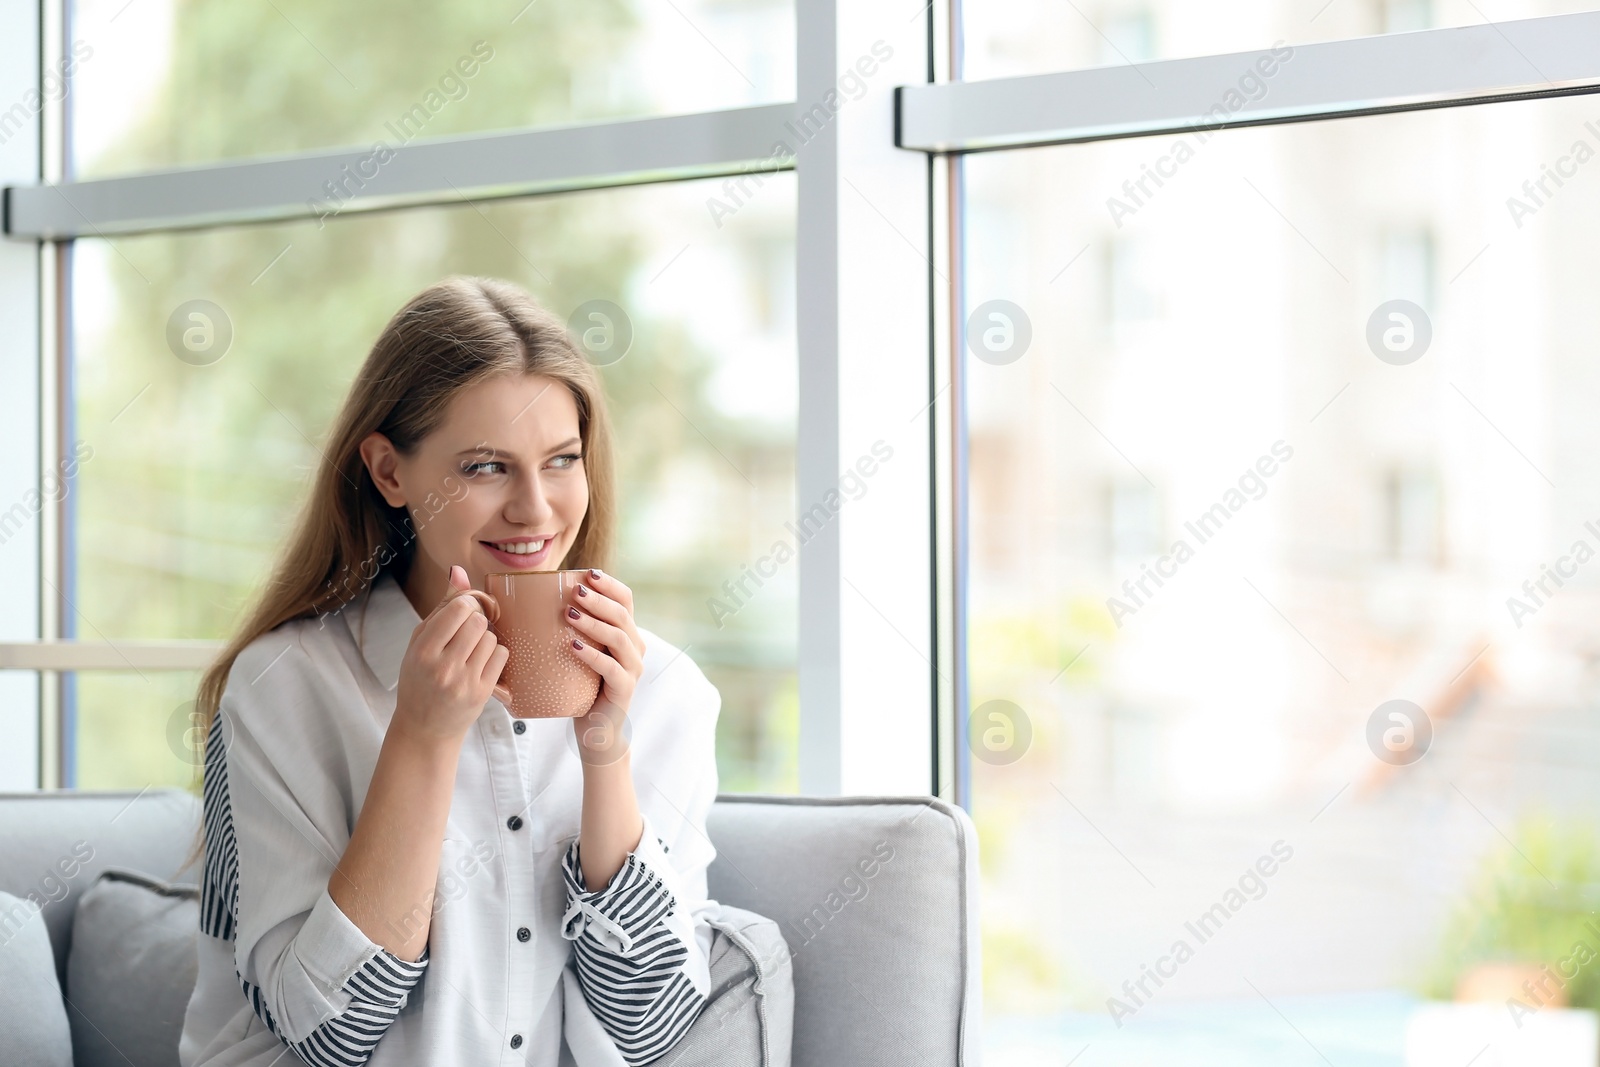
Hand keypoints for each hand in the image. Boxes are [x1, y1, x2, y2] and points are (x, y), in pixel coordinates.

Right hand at [392, 565, 509, 742]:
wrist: (424, 728)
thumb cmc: (419, 681)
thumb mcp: (419, 643)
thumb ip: (440, 607)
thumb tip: (458, 570)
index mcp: (422, 652)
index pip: (457, 609)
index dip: (464, 606)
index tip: (461, 613)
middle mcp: (443, 667)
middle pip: (478, 621)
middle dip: (476, 622)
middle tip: (466, 633)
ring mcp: (465, 681)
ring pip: (491, 637)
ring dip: (485, 638)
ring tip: (470, 651)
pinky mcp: (483, 692)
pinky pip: (501, 655)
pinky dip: (494, 654)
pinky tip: (481, 663)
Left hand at [567, 568, 645, 765]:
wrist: (595, 730)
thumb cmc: (580, 688)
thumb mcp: (576, 655)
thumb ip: (564, 632)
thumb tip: (518, 609)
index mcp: (626, 633)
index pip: (626, 599)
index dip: (610, 584)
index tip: (587, 573)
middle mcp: (635, 647)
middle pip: (622, 614)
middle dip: (598, 599)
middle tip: (574, 592)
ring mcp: (633, 669)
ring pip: (619, 637)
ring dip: (594, 622)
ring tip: (570, 615)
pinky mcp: (625, 689)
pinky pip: (612, 668)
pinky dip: (593, 655)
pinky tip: (574, 647)